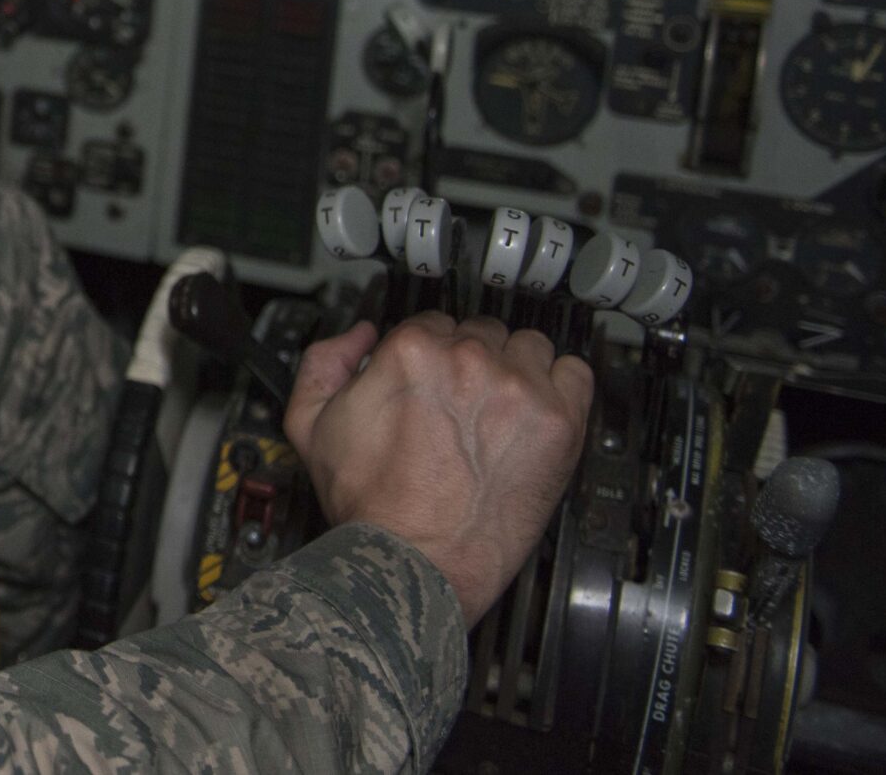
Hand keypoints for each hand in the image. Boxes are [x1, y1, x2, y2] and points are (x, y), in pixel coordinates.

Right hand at [284, 313, 593, 625]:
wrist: (417, 562)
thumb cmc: (371, 506)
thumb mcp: (309, 426)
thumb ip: (323, 362)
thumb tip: (360, 335)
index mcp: (411, 352)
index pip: (433, 322)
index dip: (431, 352)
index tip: (435, 377)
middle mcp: (468, 361)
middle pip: (482, 330)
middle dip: (472, 359)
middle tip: (466, 399)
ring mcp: (519, 389)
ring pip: (528, 346)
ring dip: (517, 368)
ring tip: (503, 406)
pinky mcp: (558, 422)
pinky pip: (576, 373)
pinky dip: (562, 384)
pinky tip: (540, 409)